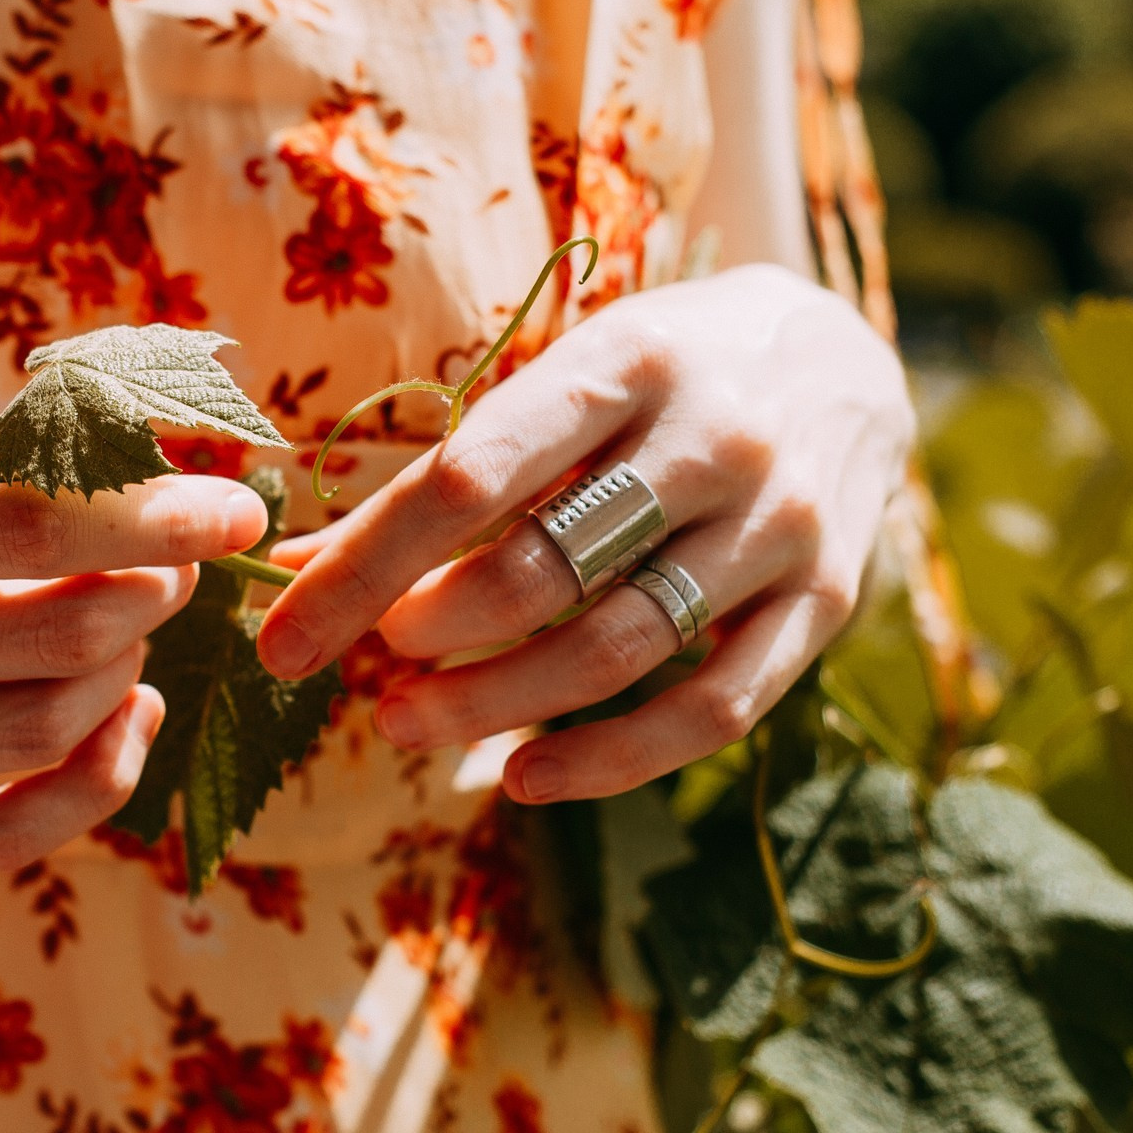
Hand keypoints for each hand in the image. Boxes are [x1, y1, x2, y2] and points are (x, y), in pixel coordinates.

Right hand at [0, 387, 269, 867]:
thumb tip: (138, 465)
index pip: (17, 525)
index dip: (150, 518)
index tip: (236, 507)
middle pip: (47, 638)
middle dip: (151, 590)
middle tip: (172, 558)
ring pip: (38, 730)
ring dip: (125, 669)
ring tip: (127, 622)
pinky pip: (1, 833)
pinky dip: (98, 781)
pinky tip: (128, 716)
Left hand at [255, 264, 914, 802]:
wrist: (849, 358)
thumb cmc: (661, 373)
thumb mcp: (562, 380)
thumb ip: (443, 475)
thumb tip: (287, 566)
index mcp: (625, 360)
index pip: (468, 479)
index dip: (363, 568)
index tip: (283, 638)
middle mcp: (712, 438)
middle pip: (540, 571)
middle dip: (430, 635)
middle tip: (373, 669)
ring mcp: (779, 524)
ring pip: (617, 648)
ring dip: (495, 704)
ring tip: (410, 721)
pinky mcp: (826, 600)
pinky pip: (713, 709)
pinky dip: (609, 759)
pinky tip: (523, 774)